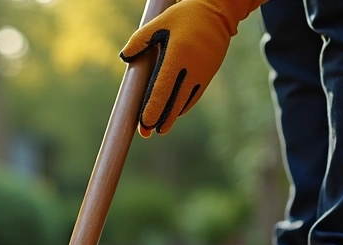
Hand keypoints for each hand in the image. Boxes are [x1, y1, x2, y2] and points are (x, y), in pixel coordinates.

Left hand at [120, 0, 266, 136]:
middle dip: (160, 118)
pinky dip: (183, 106)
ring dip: (172, 116)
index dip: (153, 107)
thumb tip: (124, 57)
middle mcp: (192, 68)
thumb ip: (140, 40)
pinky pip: (194, 96)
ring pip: (185, 101)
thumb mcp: (160, 23)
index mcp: (178, 56)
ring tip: (159, 129)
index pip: (163, 88)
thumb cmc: (184, 16)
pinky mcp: (207, 75)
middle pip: (174, 100)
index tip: (145, 123)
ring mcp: (202, 74)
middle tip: (146, 133)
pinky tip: (173, 114)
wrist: (218, 12)